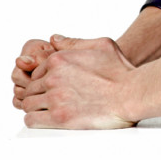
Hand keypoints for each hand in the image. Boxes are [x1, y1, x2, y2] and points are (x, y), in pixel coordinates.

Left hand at [20, 35, 137, 129]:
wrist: (132, 94)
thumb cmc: (121, 71)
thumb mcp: (102, 45)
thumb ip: (74, 42)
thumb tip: (53, 39)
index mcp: (59, 60)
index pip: (36, 71)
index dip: (44, 80)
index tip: (55, 86)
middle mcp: (53, 78)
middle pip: (31, 88)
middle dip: (40, 94)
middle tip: (55, 99)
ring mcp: (55, 98)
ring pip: (28, 104)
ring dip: (37, 107)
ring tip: (51, 109)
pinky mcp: (59, 118)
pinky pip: (31, 119)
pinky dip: (36, 119)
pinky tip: (48, 118)